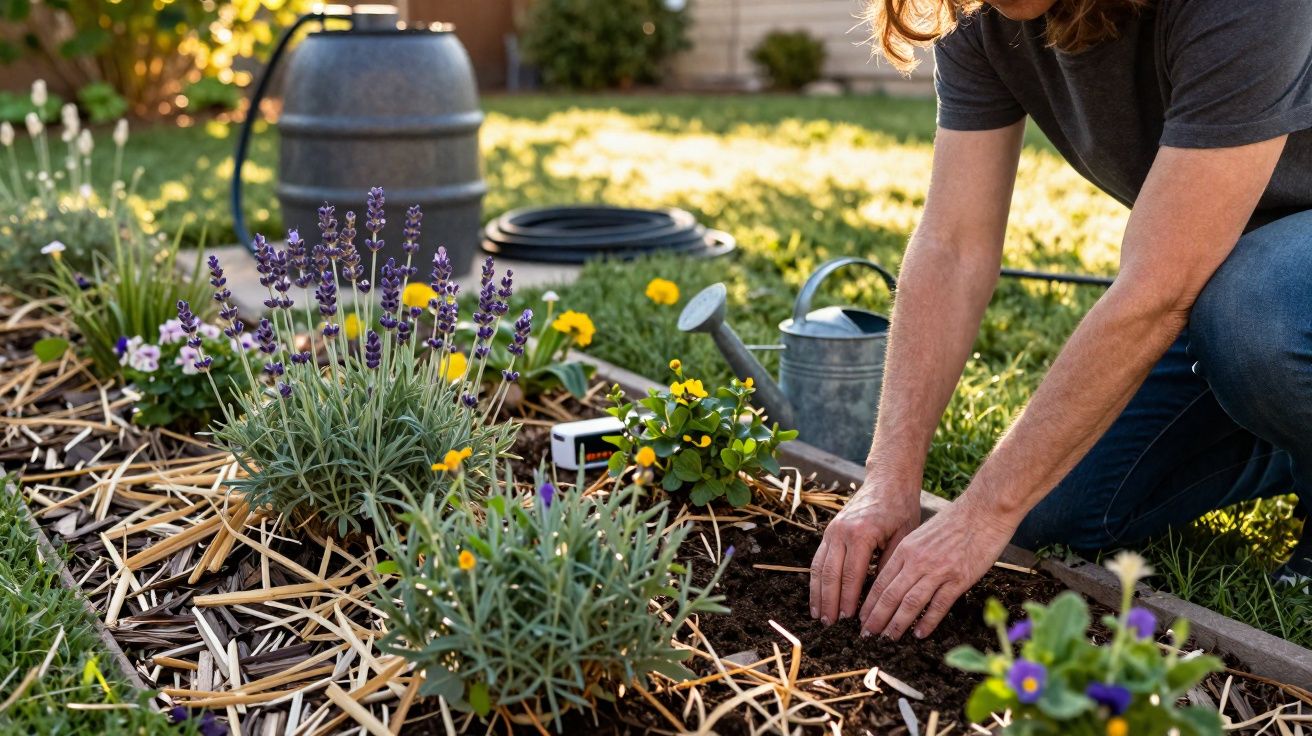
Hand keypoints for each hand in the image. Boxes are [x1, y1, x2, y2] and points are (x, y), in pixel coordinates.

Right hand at [809, 479, 920, 624]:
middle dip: (829, 602)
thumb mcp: (904, 537)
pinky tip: (817, 596)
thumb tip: (881, 598)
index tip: (850, 621)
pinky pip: (818, 559)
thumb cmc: (901, 508)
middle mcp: (841, 532)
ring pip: (819, 568)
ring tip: (820, 616)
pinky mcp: (829, 531)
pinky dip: (816, 580)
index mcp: (861, 534)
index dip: (849, 600)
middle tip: (830, 625)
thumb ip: (890, 565)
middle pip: (830, 574)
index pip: (852, 575)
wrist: (888, 480)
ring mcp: (832, 531)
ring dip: (818, 594)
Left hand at [858, 494, 1017, 639]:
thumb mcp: (921, 535)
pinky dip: (927, 621)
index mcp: (905, 549)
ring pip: (910, 603)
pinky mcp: (959, 579)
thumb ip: (908, 556)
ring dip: (897, 624)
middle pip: (890, 595)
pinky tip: (919, 633)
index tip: (861, 618)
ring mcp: (938, 571)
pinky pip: (939, 605)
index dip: (868, 603)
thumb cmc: (954, 522)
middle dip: (876, 618)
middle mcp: (917, 561)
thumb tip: (895, 579)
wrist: (983, 511)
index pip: (880, 582)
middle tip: (867, 635)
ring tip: (888, 638)